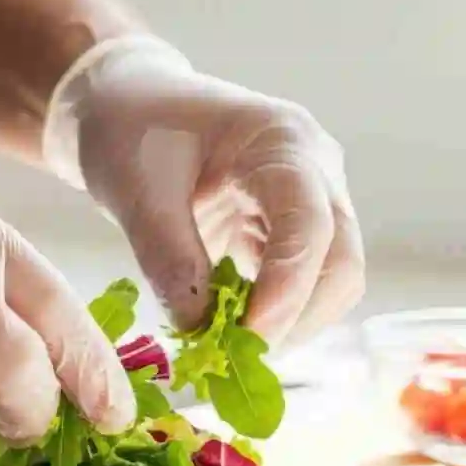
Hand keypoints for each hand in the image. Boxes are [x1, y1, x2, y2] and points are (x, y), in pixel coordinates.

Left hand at [44, 38, 364, 344]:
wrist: (124, 105)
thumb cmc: (130, 129)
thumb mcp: (137, 191)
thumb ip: (168, 259)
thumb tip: (200, 332)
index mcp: (283, 141)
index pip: (311, 222)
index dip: (289, 287)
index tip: (251, 338)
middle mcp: (314, 171)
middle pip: (340, 261)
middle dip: (296, 318)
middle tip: (234, 359)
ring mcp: (309, 202)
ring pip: (329, 282)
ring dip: (286, 324)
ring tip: (224, 350)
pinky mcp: (289, 232)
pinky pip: (298, 285)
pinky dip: (269, 316)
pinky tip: (226, 333)